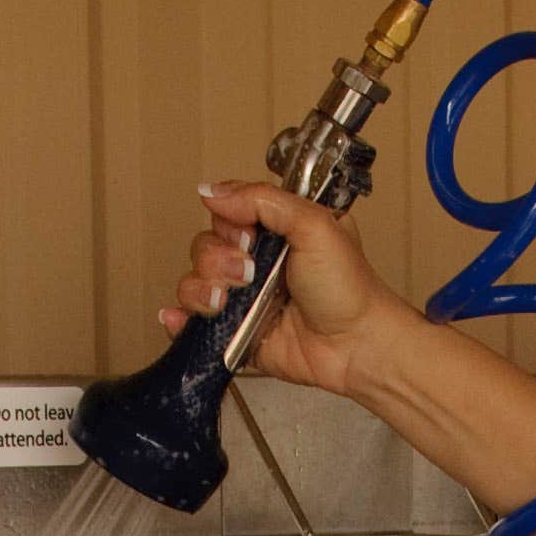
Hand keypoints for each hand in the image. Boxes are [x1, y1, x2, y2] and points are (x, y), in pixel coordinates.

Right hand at [162, 181, 417, 397]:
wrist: (355, 345)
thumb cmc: (348, 288)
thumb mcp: (315, 224)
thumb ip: (263, 199)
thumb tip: (213, 190)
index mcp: (276, 229)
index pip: (226, 212)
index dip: (228, 223)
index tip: (249, 237)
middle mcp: (256, 261)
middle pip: (204, 246)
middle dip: (217, 260)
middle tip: (248, 273)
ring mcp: (244, 297)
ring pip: (195, 282)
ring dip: (202, 289)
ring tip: (228, 301)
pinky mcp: (235, 331)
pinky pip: (194, 322)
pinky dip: (181, 320)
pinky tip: (182, 318)